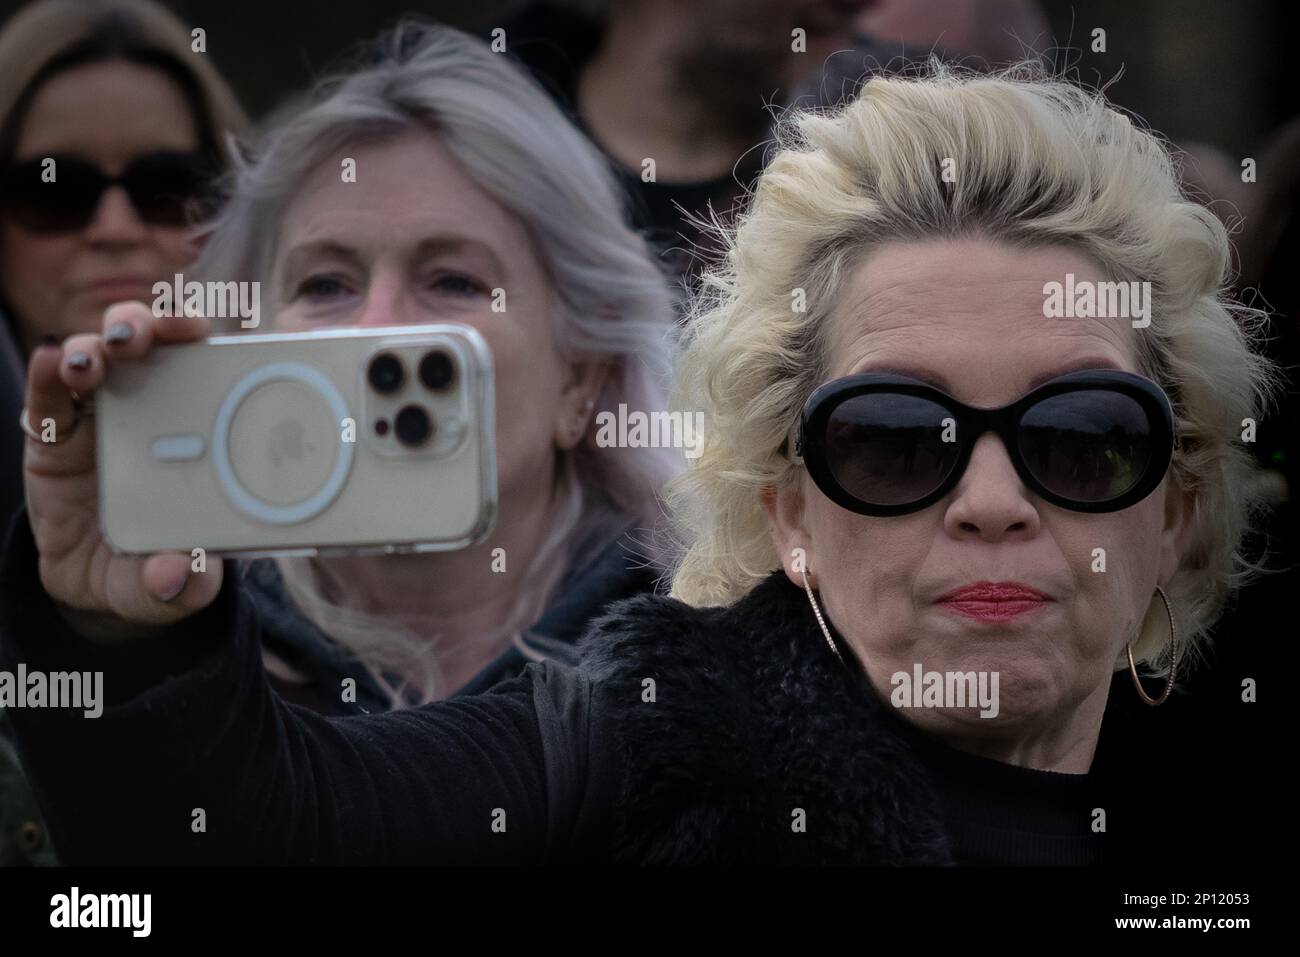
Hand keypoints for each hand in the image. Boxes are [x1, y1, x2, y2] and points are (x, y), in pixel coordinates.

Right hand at [22, 301, 223, 637]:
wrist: (91, 584)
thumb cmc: (148, 571)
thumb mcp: (169, 590)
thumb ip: (183, 587)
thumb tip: (185, 575)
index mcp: (202, 434)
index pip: (215, 370)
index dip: (215, 344)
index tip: (212, 336)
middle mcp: (155, 412)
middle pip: (160, 346)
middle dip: (158, 324)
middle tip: (152, 333)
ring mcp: (103, 415)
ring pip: (104, 353)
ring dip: (103, 341)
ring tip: (96, 357)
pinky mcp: (53, 430)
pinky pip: (48, 392)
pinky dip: (48, 369)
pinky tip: (50, 361)